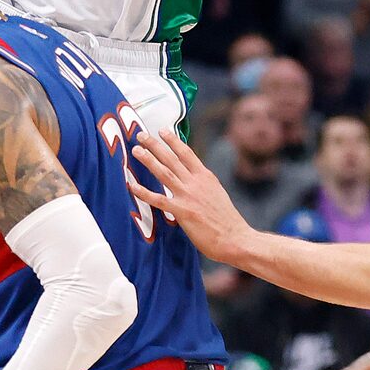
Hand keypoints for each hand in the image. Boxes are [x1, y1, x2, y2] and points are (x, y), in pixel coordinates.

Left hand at [132, 129, 252, 265]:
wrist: (236, 238)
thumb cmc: (227, 221)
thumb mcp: (217, 194)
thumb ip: (203, 184)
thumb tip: (192, 178)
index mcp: (206, 177)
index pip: (187, 153)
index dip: (173, 141)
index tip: (163, 131)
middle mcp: (196, 182)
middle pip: (172, 158)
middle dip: (155, 145)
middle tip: (141, 135)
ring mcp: (189, 196)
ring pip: (164, 173)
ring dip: (149, 160)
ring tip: (136, 151)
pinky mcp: (183, 212)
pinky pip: (159, 200)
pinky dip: (145, 193)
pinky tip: (133, 187)